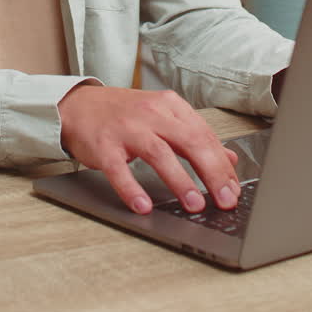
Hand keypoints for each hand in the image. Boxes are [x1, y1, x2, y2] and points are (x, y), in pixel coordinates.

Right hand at [58, 85, 239, 215]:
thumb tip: (229, 159)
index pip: (204, 134)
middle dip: (212, 172)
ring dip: (180, 181)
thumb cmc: (123, 113)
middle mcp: (151, 113)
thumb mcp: (162, 117)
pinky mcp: (104, 145)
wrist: (78, 105)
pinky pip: (119, 170)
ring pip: (159, 153)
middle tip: (224, 200)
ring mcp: (126, 128)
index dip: (222, 165)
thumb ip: (195, 136)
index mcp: (169, 105)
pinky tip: (144, 206)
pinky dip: (132, 189)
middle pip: (189, 141)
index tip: (233, 189)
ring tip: (194, 204)